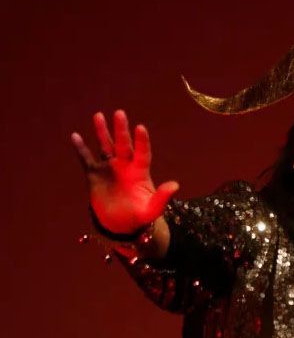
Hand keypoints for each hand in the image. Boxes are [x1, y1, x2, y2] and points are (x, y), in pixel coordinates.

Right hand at [71, 110, 178, 233]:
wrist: (121, 224)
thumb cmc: (140, 216)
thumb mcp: (152, 210)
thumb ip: (162, 198)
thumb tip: (175, 185)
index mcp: (140, 172)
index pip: (143, 153)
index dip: (142, 142)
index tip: (140, 128)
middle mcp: (125, 166)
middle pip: (123, 145)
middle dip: (121, 130)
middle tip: (119, 113)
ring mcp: (110, 168)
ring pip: (106, 146)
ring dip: (103, 132)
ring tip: (99, 116)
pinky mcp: (95, 175)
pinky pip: (87, 159)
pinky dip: (81, 148)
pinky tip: (75, 136)